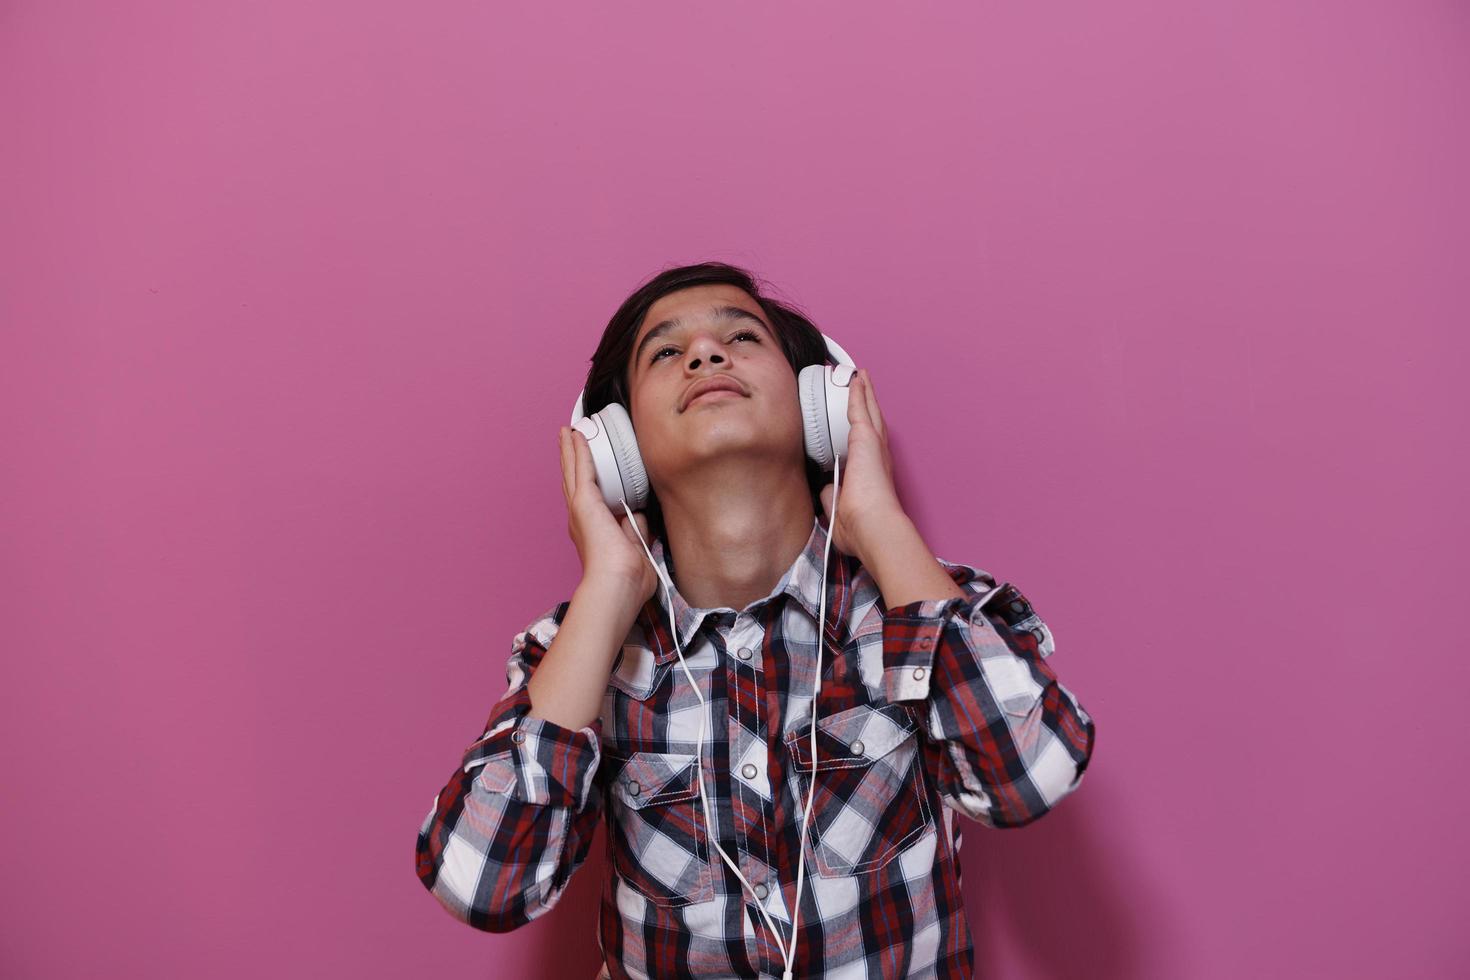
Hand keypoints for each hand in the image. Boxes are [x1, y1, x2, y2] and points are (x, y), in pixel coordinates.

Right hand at [559, 426, 659, 606]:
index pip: (589, 500)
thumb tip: (638, 515)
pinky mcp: (584, 502)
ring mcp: (580, 509)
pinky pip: (581, 468)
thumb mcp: (635, 548)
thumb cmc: (627, 578)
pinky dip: (578, 450)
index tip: (585, 468)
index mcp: (592, 531)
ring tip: (568, 433)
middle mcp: (580, 519)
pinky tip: (576, 435)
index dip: (585, 481)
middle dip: (571, 460)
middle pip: (573, 481)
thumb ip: (635, 530)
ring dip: (570, 450)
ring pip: (572, 471)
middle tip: (568, 441)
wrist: (617, 583)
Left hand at [818, 368, 907, 564]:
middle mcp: (877, 457)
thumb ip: (832, 496)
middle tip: (863, 388)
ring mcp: (874, 446)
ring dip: (865, 393)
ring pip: (869, 411)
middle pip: (872, 423)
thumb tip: (826, 488)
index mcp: (872, 475)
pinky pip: (860, 407)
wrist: (871, 525)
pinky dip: (858, 391)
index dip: (863, 434)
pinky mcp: (867, 438)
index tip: (859, 425)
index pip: (867, 448)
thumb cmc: (861, 527)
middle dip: (867, 405)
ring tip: (861, 378)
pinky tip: (856, 378)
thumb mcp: (839, 511)